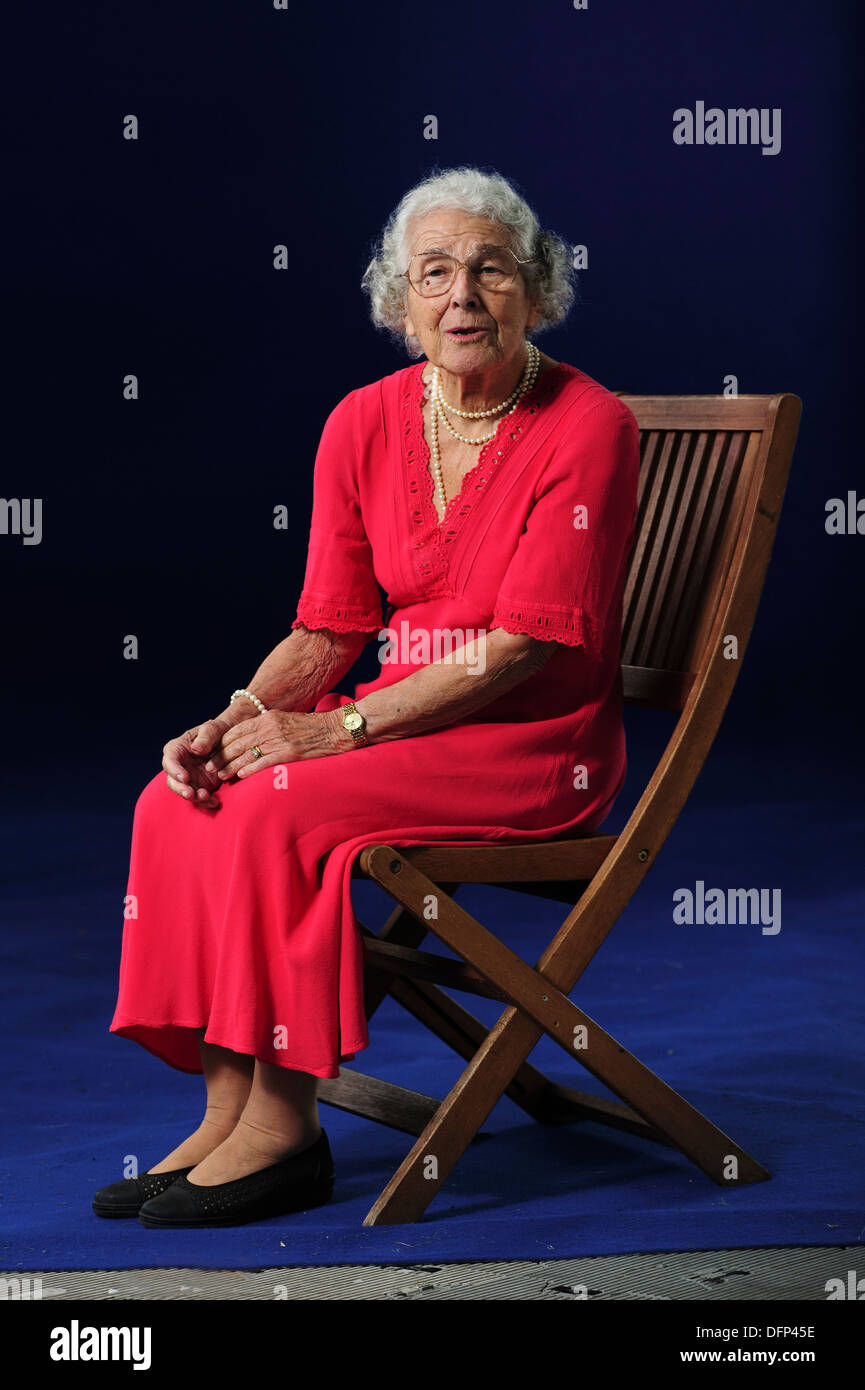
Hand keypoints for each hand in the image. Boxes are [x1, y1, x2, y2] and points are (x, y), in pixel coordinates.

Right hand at [162, 715, 236, 807]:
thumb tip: (196, 748)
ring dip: (193, 797)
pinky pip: (199, 797)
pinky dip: (206, 801)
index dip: (174, 770)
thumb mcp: (213, 728)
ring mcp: (189, 777)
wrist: (230, 741)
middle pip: (172, 780)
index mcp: (177, 748)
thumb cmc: (218, 731)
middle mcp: (180, 765)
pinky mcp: (200, 785)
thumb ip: (206, 736)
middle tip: (190, 794)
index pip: (169, 760)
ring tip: (206, 796)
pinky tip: (214, 801)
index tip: (184, 777)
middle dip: (180, 789)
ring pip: (184, 791)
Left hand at [208, 708, 349, 781]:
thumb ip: (268, 727)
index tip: (212, 752)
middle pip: (238, 742)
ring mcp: (278, 740)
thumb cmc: (312, 727)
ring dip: (231, 766)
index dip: (222, 742)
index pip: (237, 730)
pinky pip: (264, 761)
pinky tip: (240, 775)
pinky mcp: (288, 752)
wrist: (335, 729)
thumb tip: (251, 739)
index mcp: (268, 718)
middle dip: (221, 756)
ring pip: (247, 753)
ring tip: (220, 775)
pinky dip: (250, 768)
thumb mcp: (286, 720)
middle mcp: (270, 727)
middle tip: (210, 767)